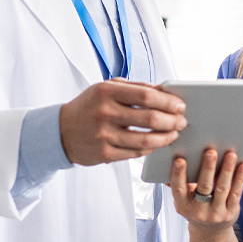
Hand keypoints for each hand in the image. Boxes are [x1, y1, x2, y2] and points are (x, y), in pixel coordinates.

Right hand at [59, 79, 186, 165]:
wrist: (60, 131)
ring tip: (174, 134)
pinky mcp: (104, 153)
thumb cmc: (89, 106)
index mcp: (106, 92)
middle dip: (172, 121)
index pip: (146, 95)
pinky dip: (150, 148)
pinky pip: (135, 152)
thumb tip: (166, 92)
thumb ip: (135, 88)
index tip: (180, 105)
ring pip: (145, 139)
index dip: (167, 101)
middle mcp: (105, 113)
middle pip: (150, 118)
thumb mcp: (106, 89)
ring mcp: (104, 135)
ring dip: (165, 138)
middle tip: (182, 122)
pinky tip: (156, 143)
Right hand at [169, 148, 242, 231]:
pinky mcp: (230, 213)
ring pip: (222, 189)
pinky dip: (240, 179)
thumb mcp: (183, 200)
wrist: (210, 232)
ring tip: (230, 155)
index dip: (178, 175)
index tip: (180, 160)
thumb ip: (178, 183)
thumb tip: (170, 162)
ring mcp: (216, 213)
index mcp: (183, 204)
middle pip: (203, 187)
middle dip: (208, 168)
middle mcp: (198, 211)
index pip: (179, 189)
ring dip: (227, 170)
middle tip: (211, 152)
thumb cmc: (195, 208)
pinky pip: (236, 194)